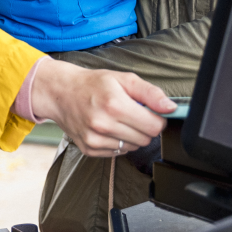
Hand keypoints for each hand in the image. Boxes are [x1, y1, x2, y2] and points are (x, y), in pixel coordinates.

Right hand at [29, 59, 173, 157]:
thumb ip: (151, 93)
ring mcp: (95, 140)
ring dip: (131, 135)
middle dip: (144, 126)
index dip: (157, 118)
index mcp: (115, 105)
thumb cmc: (93, 84)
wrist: (61, 92)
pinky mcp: (89, 149)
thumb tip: (171, 108)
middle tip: (132, 113)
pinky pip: (118, 153)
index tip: (149, 111)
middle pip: (145, 139)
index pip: (154, 126)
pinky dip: (118, 142)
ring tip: (118, 119)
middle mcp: (103, 125)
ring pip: (133, 147)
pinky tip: (108, 128)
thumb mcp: (124, 79)